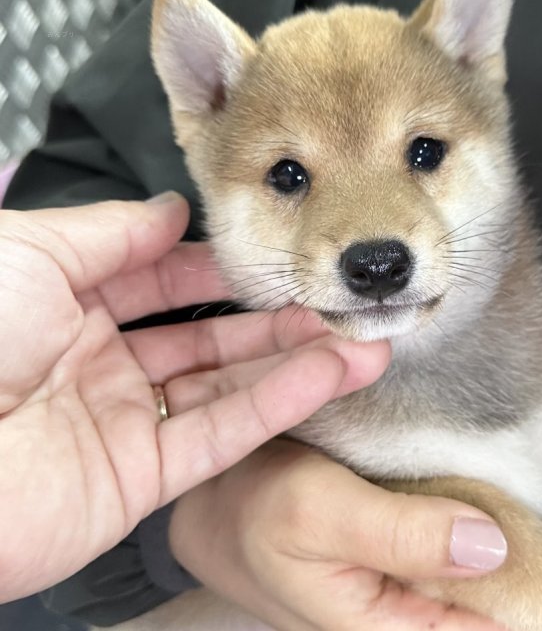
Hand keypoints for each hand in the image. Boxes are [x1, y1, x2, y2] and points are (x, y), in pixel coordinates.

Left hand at [0, 194, 389, 600]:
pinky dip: (279, 404)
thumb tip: (173, 211)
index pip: (159, 282)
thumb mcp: (31, 252)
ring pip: (226, 388)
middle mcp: (100, 366)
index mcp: (65, 308)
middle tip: (331, 301)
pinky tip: (331, 373)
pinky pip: (221, 436)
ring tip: (360, 341)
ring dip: (295, 364)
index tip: (267, 256)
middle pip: (205, 339)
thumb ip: (110, 232)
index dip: (214, 269)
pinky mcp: (141, 480)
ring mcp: (125, 424)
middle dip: (271, 319)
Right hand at [170, 439, 506, 630]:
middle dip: (518, 564)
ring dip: (493, 532)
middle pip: (481, 600)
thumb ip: (403, 535)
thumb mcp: (322, 515)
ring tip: (526, 497)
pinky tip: (484, 483)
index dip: (528, 602)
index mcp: (382, 627)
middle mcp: (398, 609)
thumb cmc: (253, 509)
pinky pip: (446, 534)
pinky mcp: (394, 538)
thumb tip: (495, 548)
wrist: (215, 489)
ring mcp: (399, 573)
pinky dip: (466, 510)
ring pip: (467, 564)